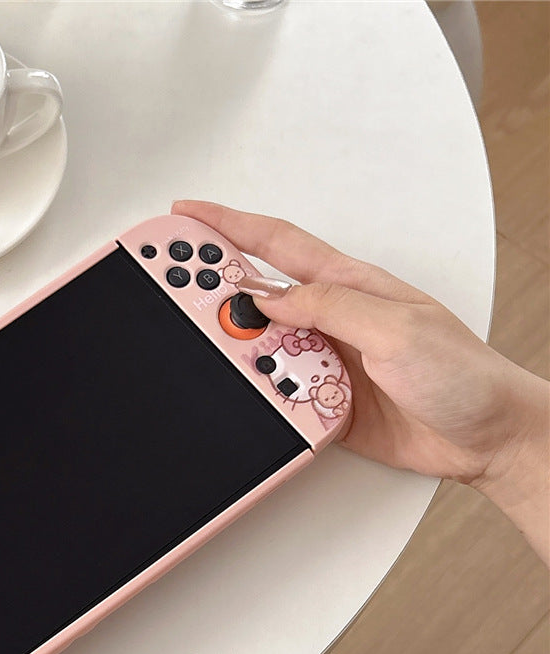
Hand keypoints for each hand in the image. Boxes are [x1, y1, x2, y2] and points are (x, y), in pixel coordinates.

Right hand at [173, 200, 548, 562]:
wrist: (487, 436)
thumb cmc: (464, 376)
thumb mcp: (397, 329)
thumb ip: (331, 308)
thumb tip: (271, 297)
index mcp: (350, 285)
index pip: (275, 244)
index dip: (226, 225)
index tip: (185, 216)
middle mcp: (332, 319)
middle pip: (255, 297)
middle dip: (208, 288)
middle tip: (166, 285)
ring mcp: (325, 361)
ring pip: (258, 351)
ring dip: (232, 352)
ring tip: (203, 353)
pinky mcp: (323, 401)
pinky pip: (274, 396)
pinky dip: (256, 398)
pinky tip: (248, 398)